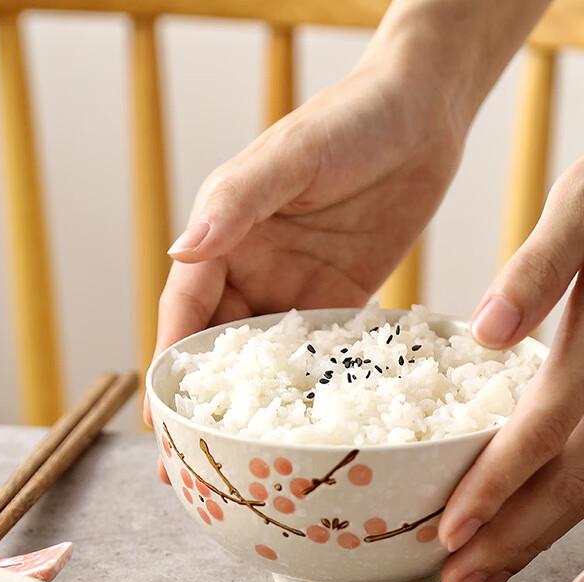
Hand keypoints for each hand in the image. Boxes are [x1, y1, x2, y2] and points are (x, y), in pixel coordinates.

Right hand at [145, 60, 463, 480]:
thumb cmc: (352, 119)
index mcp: (227, 235)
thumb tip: (179, 253)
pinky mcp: (344, 298)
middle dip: (207, 405)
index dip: (171, 368)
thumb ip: (238, 203)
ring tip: (247, 462)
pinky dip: (314, 388)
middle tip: (196, 465)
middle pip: (219, 348)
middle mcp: (255, 267)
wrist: (423, 114)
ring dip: (256, 408)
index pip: (185, 312)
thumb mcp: (292, 156)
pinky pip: (323, 353)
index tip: (159, 423)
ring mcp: (299, 287)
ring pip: (269, 359)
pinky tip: (312, 427)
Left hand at [439, 80, 583, 581]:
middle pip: (574, 482)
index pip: (544, 430)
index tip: (449, 531)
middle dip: (513, 540)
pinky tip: (537, 508)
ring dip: (540, 532)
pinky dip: (567, 497)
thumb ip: (539, 265)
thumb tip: (488, 333)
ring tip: (487, 571)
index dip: (496, 487)